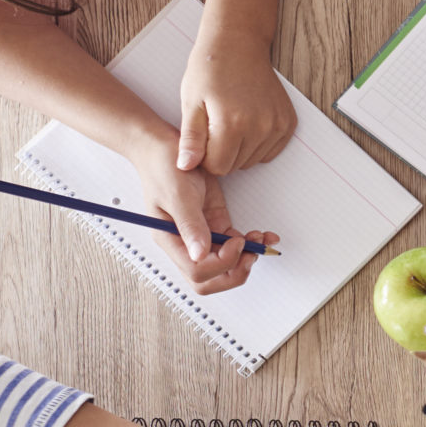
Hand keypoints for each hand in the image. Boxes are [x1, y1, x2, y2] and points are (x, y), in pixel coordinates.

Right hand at [125, 143, 278, 294]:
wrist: (166, 147)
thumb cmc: (163, 166)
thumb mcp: (177, 194)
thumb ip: (190, 225)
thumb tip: (200, 254)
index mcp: (170, 240)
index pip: (196, 271)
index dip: (221, 263)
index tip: (235, 242)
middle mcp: (184, 243)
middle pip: (209, 279)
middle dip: (235, 271)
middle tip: (253, 253)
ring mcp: (201, 235)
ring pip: (225, 264)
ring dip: (246, 257)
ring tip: (261, 240)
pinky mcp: (214, 224)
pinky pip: (233, 244)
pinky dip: (250, 243)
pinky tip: (262, 234)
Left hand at [178, 25, 296, 175]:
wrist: (238, 43)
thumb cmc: (211, 69)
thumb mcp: (191, 102)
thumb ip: (191, 139)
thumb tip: (185, 167)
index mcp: (232, 124)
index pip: (217, 167)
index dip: (204, 157)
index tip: (202, 137)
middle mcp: (259, 128)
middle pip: (236, 166)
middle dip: (222, 153)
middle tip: (215, 125)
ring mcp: (277, 126)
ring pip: (252, 161)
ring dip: (239, 149)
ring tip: (231, 122)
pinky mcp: (287, 123)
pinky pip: (269, 152)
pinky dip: (256, 144)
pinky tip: (247, 123)